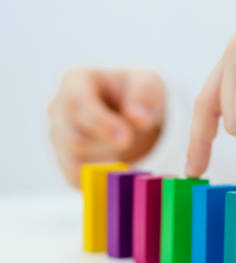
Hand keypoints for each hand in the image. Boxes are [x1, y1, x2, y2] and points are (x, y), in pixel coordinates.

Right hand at [48, 68, 164, 187]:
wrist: (133, 115)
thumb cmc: (137, 94)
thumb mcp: (149, 83)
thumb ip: (145, 94)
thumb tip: (139, 118)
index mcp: (75, 82)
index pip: (77, 104)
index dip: (100, 124)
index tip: (126, 139)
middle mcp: (59, 109)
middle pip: (72, 139)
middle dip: (106, 148)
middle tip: (131, 147)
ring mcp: (59, 136)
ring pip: (74, 162)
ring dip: (106, 163)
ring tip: (127, 152)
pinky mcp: (66, 160)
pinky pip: (76, 179)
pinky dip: (100, 179)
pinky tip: (120, 169)